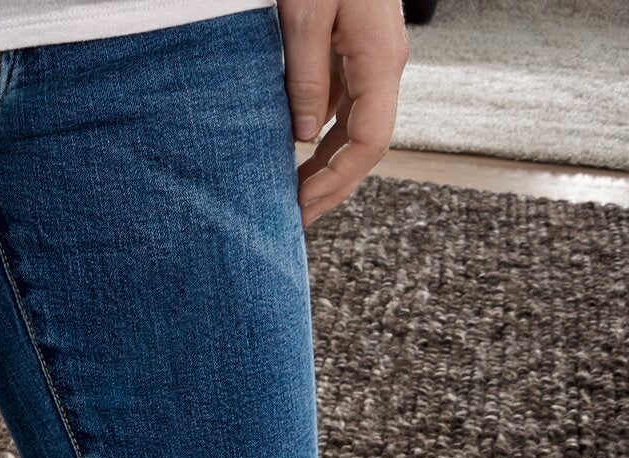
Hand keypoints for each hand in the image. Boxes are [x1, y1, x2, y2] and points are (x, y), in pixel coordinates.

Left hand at [279, 0, 409, 227]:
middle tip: (294, 218)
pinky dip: (319, 131)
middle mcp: (384, 61)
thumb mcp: (304, 16)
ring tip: (290, 194)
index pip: (370, 140)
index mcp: (381, 57)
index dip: (337, 181)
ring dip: (324, 162)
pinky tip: (291, 149)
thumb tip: (300, 136)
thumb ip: (305, 76)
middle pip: (365, 140)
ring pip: (354, 123)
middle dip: (332, 183)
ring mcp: (372, 53)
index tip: (301, 209)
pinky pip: (342, 100)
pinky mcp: (355, 45)